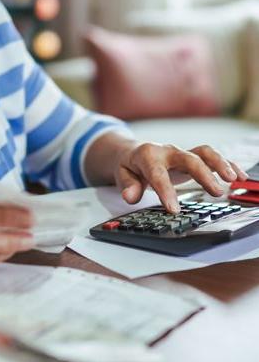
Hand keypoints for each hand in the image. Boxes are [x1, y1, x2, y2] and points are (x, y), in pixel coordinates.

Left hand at [113, 142, 247, 212]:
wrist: (133, 152)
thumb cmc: (130, 165)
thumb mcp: (122, 174)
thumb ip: (127, 186)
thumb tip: (130, 197)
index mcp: (148, 156)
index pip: (158, 174)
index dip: (165, 192)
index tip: (174, 210)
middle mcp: (168, 152)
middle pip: (188, 159)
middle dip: (203, 174)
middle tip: (216, 192)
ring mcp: (182, 153)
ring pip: (204, 153)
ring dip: (220, 164)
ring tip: (233, 179)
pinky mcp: (193, 157)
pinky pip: (212, 158)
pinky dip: (228, 164)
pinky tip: (240, 177)